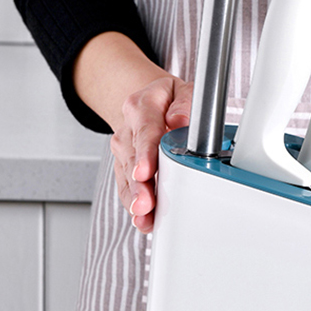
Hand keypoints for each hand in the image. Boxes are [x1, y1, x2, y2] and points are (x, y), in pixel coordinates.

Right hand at [110, 76, 192, 232]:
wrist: (152, 103)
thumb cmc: (171, 100)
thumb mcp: (183, 91)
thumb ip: (185, 103)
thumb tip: (180, 121)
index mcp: (142, 106)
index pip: (144, 132)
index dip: (145, 154)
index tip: (145, 172)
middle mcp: (128, 129)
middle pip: (132, 160)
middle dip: (139, 185)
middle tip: (145, 204)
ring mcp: (125, 150)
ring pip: (127, 177)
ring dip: (136, 198)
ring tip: (144, 216)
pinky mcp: (126, 167)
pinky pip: (127, 187)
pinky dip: (135, 203)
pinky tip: (143, 219)